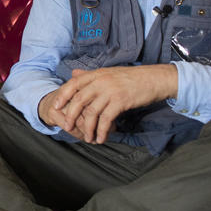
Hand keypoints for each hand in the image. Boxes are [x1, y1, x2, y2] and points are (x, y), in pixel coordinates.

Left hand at [40, 64, 176, 143]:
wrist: (155, 79)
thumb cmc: (132, 78)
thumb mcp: (108, 72)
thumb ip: (90, 75)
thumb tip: (73, 74)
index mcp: (96, 74)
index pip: (73, 83)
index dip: (62, 95)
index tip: (56, 107)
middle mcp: (101, 81)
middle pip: (78, 100)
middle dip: (71, 115)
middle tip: (68, 127)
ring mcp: (110, 91)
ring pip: (91, 112)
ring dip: (88, 128)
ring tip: (88, 138)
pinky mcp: (120, 101)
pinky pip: (106, 119)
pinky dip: (101, 131)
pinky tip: (101, 138)